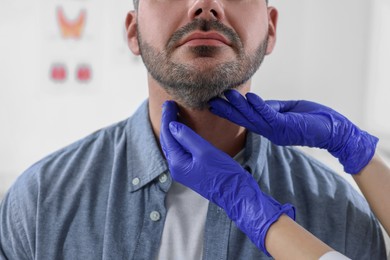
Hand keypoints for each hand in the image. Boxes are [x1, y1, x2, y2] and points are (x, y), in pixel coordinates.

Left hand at [160, 100, 294, 255]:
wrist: (238, 194)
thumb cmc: (223, 174)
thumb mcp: (205, 152)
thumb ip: (187, 137)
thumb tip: (172, 125)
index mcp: (177, 163)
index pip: (168, 135)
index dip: (168, 117)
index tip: (169, 102)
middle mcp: (177, 168)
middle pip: (168, 140)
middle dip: (168, 122)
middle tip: (170, 105)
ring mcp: (185, 170)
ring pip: (174, 145)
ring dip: (174, 129)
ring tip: (175, 114)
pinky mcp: (194, 170)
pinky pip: (182, 150)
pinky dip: (181, 138)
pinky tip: (185, 131)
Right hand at [208, 90, 377, 173]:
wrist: (334, 131)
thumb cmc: (314, 119)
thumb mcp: (288, 111)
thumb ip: (272, 108)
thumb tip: (255, 102)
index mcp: (269, 127)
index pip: (245, 118)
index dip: (230, 111)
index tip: (214, 103)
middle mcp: (270, 131)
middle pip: (244, 120)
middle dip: (228, 110)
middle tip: (211, 102)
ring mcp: (278, 130)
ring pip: (254, 118)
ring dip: (240, 106)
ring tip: (228, 94)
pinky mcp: (287, 126)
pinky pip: (270, 116)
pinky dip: (259, 106)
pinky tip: (250, 97)